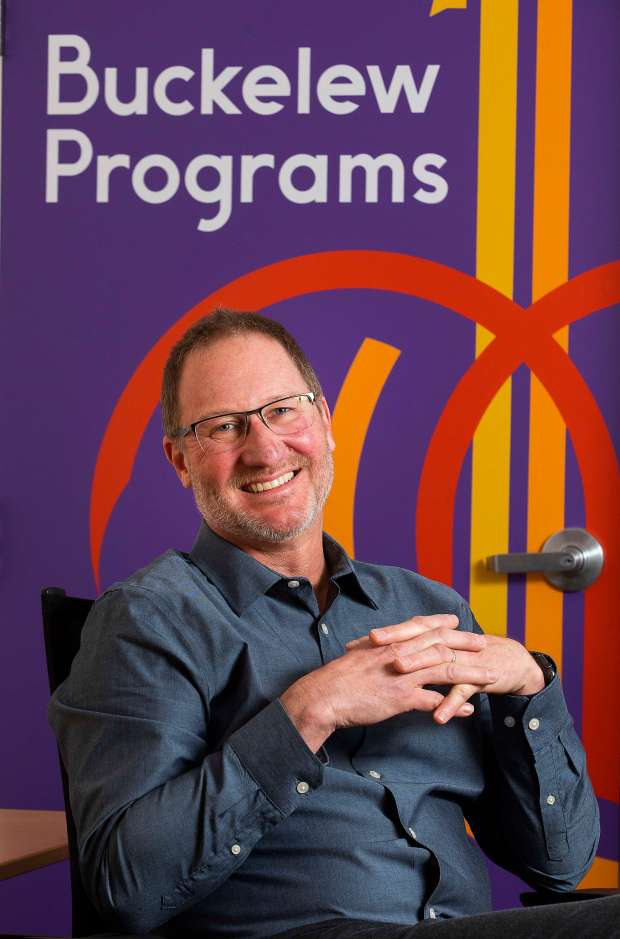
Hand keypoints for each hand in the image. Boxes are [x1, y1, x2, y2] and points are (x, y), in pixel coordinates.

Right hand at [280, 614, 497, 751]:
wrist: (325, 695)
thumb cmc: (338, 678)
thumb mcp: (359, 656)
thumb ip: (374, 651)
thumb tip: (376, 646)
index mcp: (389, 643)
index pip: (421, 627)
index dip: (441, 624)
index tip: (456, 622)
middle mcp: (400, 654)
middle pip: (440, 644)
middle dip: (465, 643)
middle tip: (484, 643)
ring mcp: (402, 676)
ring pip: (445, 670)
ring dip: (471, 672)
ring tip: (490, 676)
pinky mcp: (401, 698)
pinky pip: (434, 701)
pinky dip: (454, 705)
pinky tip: (469, 710)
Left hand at [368, 621, 544, 723]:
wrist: (509, 663)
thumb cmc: (469, 659)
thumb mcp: (439, 656)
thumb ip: (417, 655)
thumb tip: (384, 659)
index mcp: (435, 639)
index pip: (405, 632)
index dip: (382, 635)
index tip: (355, 641)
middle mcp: (446, 645)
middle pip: (417, 640)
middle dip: (394, 642)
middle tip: (370, 645)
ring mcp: (462, 660)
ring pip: (438, 662)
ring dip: (417, 667)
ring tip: (397, 672)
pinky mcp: (479, 678)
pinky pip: (463, 692)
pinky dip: (451, 704)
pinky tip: (439, 717)